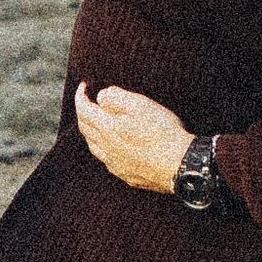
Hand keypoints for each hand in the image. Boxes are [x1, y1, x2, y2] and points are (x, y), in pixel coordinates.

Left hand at [75, 80, 190, 193]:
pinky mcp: (126, 175)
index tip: (83, 86)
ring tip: (97, 122)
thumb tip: (101, 96)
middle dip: (83, 112)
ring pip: (93, 146)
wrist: (181, 165)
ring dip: (90, 131)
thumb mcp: (141, 105)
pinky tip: (113, 146)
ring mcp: (115, 164)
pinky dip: (104, 148)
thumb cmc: (163, 132)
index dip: (80, 95)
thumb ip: (116, 97)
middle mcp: (106, 148)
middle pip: (84, 128)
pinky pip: (107, 160)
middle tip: (88, 101)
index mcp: (107, 129)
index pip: (83, 109)